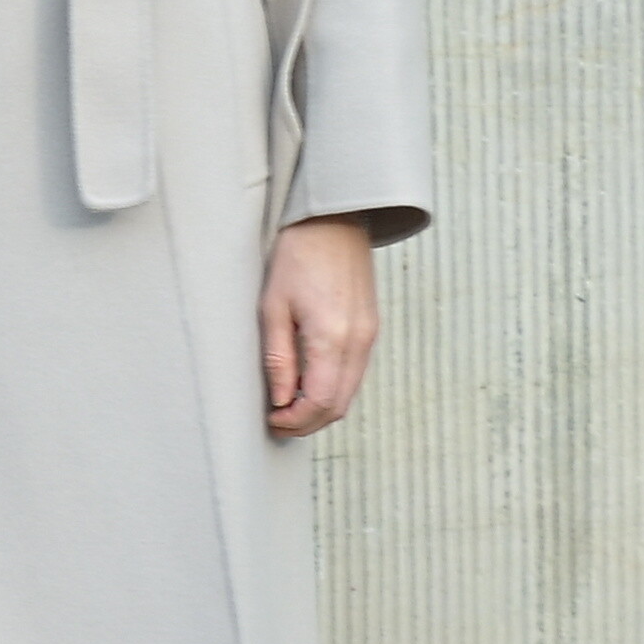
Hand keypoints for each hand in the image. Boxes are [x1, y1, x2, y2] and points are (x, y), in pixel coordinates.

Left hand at [262, 215, 383, 436]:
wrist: (333, 222)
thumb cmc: (296, 258)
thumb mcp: (273, 308)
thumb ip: (279, 359)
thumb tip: (280, 400)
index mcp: (333, 337)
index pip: (321, 402)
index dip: (296, 420)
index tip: (271, 420)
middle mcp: (359, 341)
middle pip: (340, 404)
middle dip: (308, 421)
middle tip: (277, 420)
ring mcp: (370, 335)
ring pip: (350, 392)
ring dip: (321, 406)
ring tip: (287, 402)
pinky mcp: (371, 328)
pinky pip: (355, 372)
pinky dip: (333, 387)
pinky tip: (307, 381)